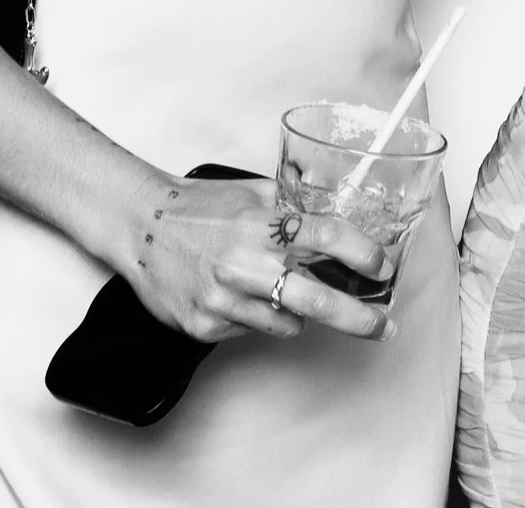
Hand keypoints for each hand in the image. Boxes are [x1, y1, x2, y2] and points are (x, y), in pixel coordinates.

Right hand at [108, 170, 396, 343]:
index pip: (327, 235)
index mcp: (262, 224)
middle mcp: (245, 263)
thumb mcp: (253, 193)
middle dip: (358, 317)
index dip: (362, 253)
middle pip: (318, 298)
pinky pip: (252, 330)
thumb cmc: (199, 207)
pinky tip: (240, 295)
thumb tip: (342, 222)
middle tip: (383, 326)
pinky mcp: (205, 326)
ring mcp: (224, 299)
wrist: (140, 226)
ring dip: (300, 312)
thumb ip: (294, 207)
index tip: (384, 268)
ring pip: (288, 323)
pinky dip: (259, 317)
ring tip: (282, 291)